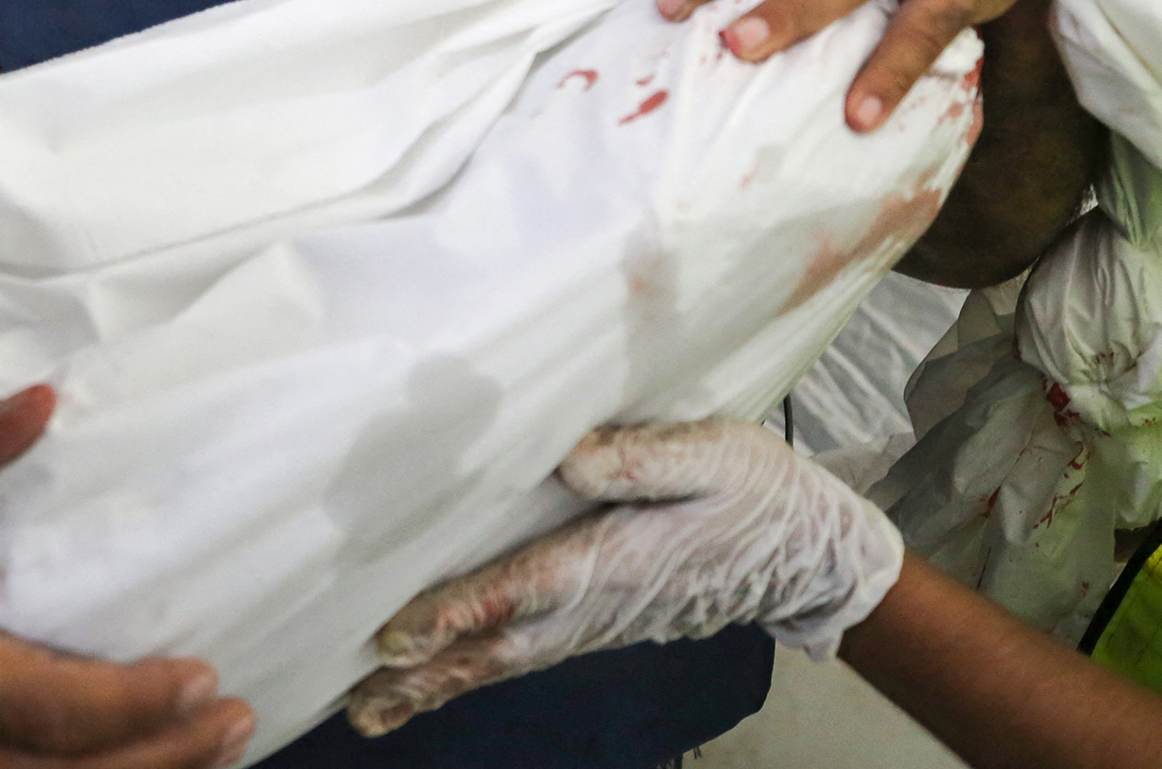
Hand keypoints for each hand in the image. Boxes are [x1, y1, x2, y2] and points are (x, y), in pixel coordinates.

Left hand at [344, 421, 901, 737]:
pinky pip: (524, 657)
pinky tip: (435, 680)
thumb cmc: (756, 491)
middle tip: (357, 698)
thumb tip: (570, 457)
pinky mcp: (597, 625)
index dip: (462, 608)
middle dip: (427, 672)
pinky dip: (473, 673)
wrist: (805, 553)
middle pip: (499, 645)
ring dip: (439, 683)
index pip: (529, 586)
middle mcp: (598, 604)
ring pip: (506, 661)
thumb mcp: (715, 454)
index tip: (401, 632)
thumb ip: (644, 456)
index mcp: (621, 558)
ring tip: (371, 708)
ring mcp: (596, 624)